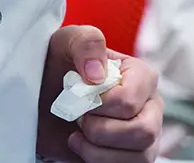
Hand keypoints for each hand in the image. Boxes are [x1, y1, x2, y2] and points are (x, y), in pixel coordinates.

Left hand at [37, 25, 162, 162]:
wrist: (42, 100)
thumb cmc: (58, 67)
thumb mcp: (66, 42)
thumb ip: (86, 43)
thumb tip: (97, 74)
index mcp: (142, 75)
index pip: (129, 101)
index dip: (99, 105)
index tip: (80, 96)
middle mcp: (150, 106)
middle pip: (143, 132)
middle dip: (100, 131)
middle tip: (80, 118)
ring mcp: (145, 135)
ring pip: (139, 157)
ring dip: (98, 151)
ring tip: (79, 135)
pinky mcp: (133, 158)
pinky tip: (83, 148)